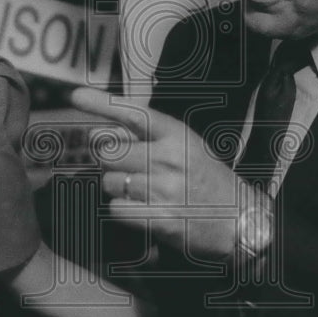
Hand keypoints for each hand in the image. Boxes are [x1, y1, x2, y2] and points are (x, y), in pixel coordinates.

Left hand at [70, 87, 248, 259]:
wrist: (241, 220)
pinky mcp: (160, 219)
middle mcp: (170, 157)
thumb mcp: (185, 148)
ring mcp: (165, 188)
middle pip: (109, 152)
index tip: (75, 96)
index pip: (133, 113)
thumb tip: (97, 134)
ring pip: (109, 181)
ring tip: (143, 193)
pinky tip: (142, 211)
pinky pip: (116, 209)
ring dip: (117, 189)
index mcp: (177, 135)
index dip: (101, 103)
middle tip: (128, 169)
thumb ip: (145, 138)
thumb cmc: (207, 181)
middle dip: (109, 161)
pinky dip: (122, 211)